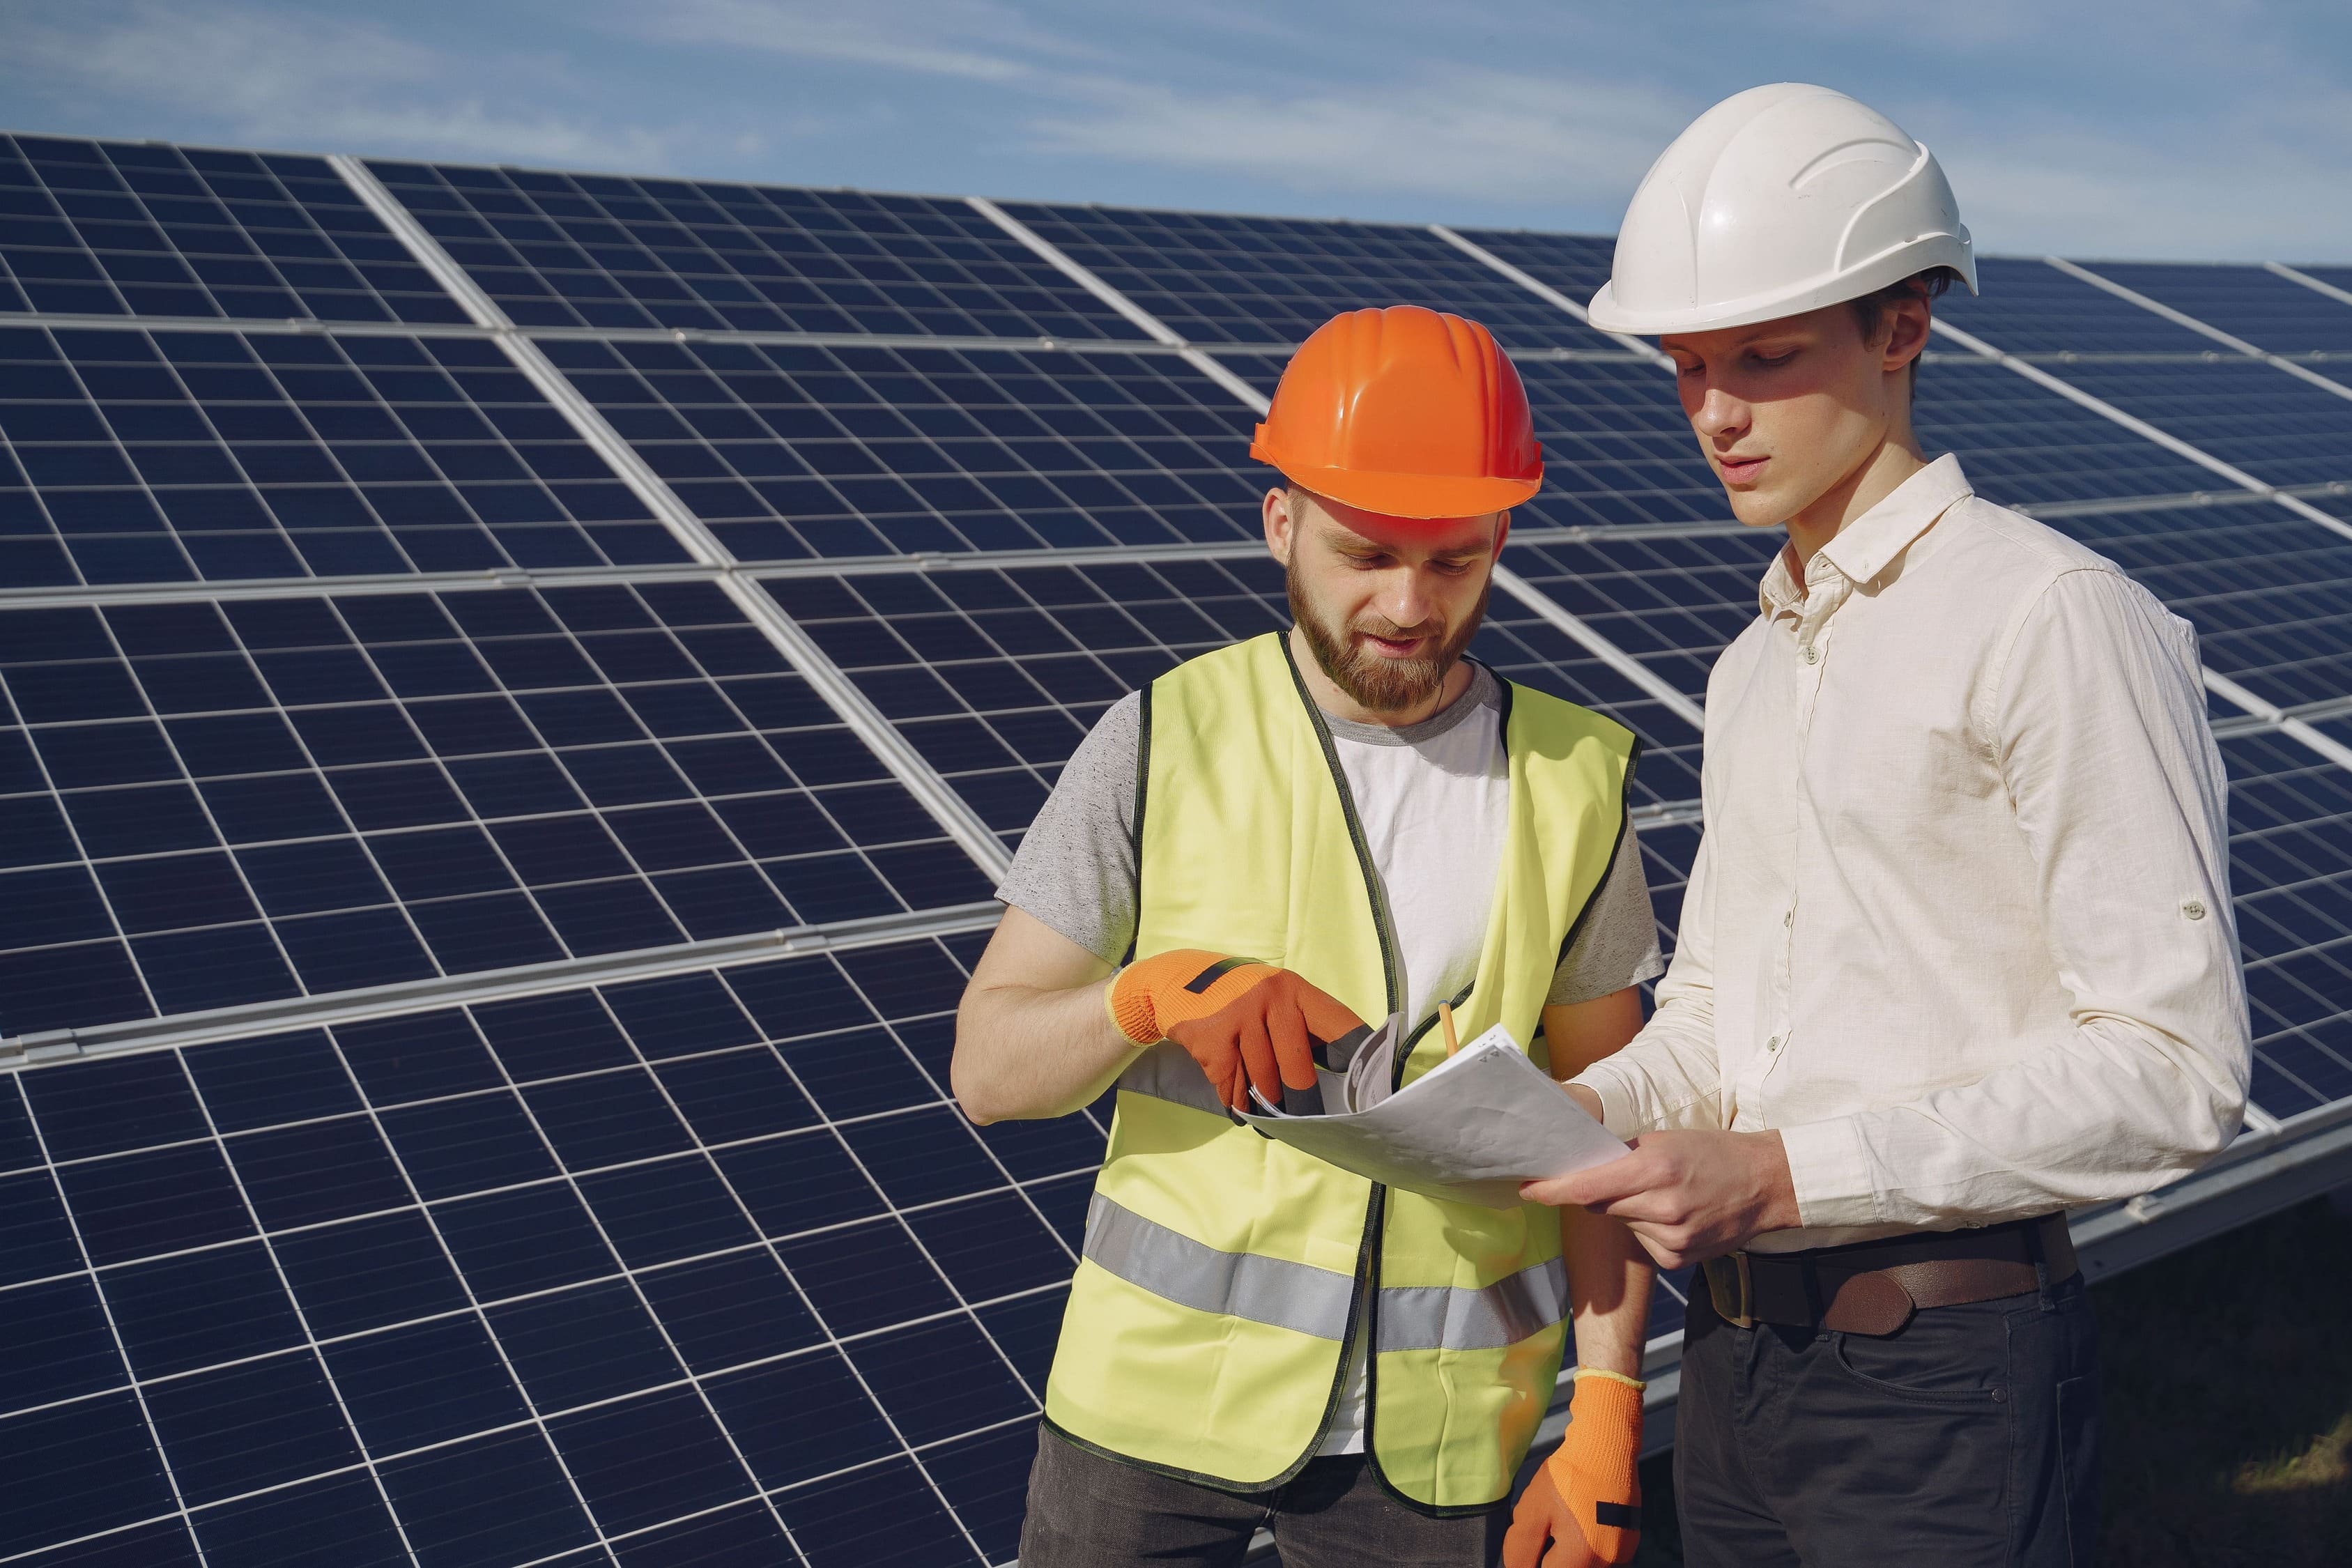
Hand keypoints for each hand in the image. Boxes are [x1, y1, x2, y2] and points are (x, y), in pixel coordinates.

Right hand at [1107, 950, 1363, 1112]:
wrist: (1177, 980)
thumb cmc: (1240, 997)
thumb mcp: (1277, 997)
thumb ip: (1306, 1027)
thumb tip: (1345, 1074)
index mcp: (1296, 990)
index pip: (1340, 1027)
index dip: (1359, 1060)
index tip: (1372, 1092)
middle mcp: (1271, 998)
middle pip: (1296, 1068)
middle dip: (1301, 1101)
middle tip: (1310, 1121)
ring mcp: (1239, 1017)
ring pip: (1262, 1082)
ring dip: (1264, 1105)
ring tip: (1269, 1118)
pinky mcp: (1212, 1038)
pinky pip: (1231, 1086)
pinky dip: (1235, 1103)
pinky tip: (1240, 1111)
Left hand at [1503, 1373, 1643, 1566]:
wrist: (1606, 1445)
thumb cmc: (1566, 1476)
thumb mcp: (1533, 1511)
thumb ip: (1521, 1549)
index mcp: (1582, 1558)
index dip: (1532, 1559)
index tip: (1536, 1531)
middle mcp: (1607, 1562)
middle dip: (1550, 1554)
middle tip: (1547, 1522)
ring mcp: (1622, 1553)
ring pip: (1582, 1562)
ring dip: (1567, 1549)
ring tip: (1564, 1516)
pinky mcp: (1629, 1541)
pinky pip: (1598, 1552)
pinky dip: (1585, 1541)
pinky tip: (1581, 1516)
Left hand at [1520, 1129, 1799, 1268]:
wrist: (1765, 1183)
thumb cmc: (1712, 1153)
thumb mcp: (1666, 1140)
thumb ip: (1622, 1157)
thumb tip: (1580, 1170)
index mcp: (1655, 1168)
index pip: (1588, 1187)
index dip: (1553, 1190)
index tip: (1528, 1189)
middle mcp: (1661, 1207)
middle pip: (1600, 1204)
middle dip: (1601, 1191)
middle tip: (1629, 1177)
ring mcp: (1671, 1238)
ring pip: (1621, 1223)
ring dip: (1629, 1209)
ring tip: (1666, 1194)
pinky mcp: (1677, 1259)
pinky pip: (1642, 1241)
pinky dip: (1648, 1228)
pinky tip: (1676, 1215)